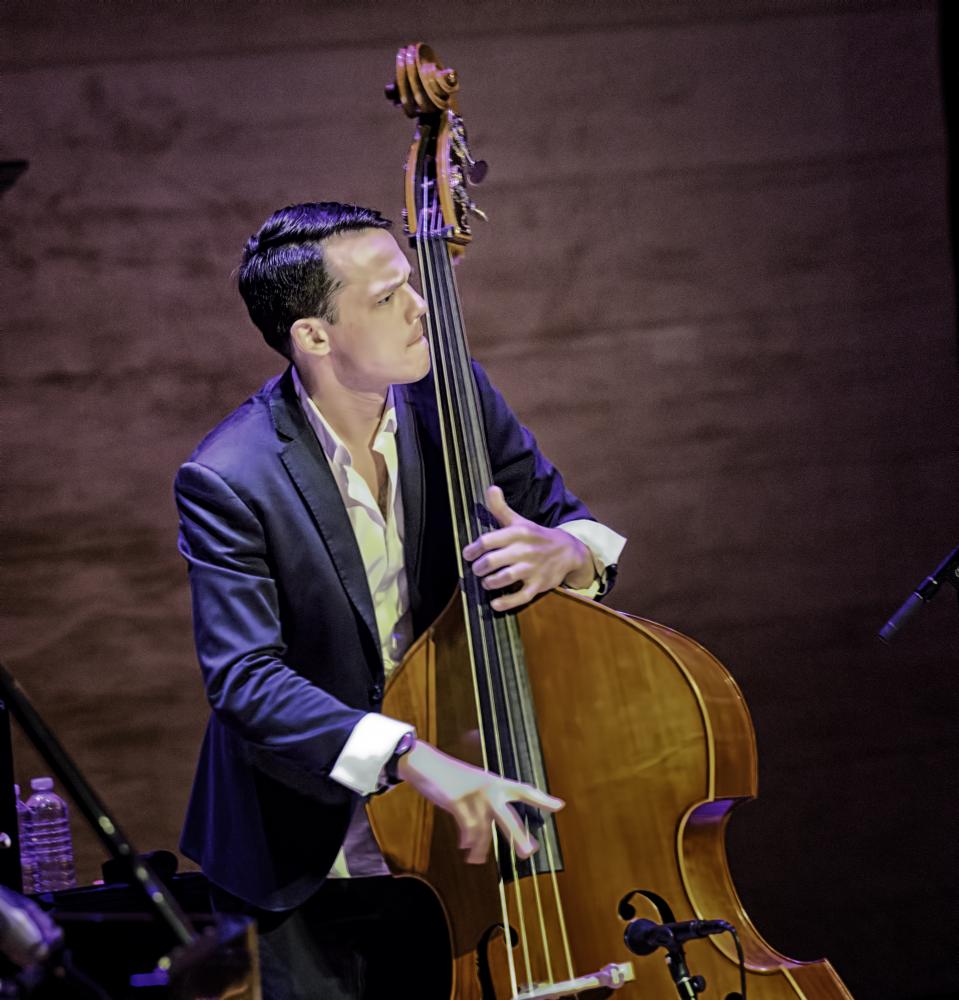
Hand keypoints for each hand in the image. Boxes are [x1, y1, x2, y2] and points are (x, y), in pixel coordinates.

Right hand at [397, 740, 563, 863]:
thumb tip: (497, 829)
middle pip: (508, 817)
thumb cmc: (453, 776)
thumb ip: (489, 802)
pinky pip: (467, 829)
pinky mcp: (457, 802)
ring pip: (484, 830)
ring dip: (480, 848)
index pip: (524, 790)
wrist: (427, 764)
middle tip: (528, 853)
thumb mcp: (475, 783)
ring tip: (476, 858)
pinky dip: (467, 841)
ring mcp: (474, 796)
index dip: (542, 799)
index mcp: (496, 782)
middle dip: (518, 836)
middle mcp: (489, 788)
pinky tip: (465, 847)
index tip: (560, 806)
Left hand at [462, 486, 595, 610]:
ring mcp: (533, 568)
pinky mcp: (539, 585)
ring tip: (486, 582)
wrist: (568, 551)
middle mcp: (525, 550)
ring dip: (490, 582)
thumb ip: (501, 508)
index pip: (489, 540)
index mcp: (518, 533)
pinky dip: (506, 602)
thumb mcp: (519, 521)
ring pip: (505, 578)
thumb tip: (491, 488)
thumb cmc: (536, 536)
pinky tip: (495, 603)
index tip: (468, 554)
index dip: (473, 549)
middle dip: (479, 567)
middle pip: (493, 561)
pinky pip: (521, 596)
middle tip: (477, 569)